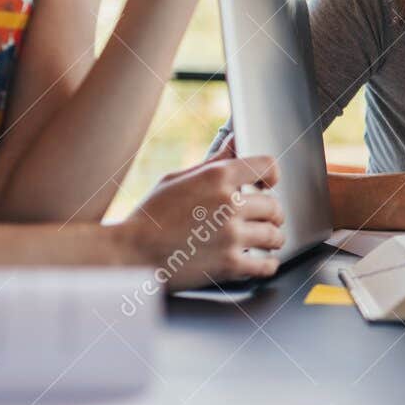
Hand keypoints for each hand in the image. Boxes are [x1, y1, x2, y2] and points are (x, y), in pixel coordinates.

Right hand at [120, 154, 285, 287]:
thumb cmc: (150, 216)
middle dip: (271, 214)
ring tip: (264, 241)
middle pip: (274, 205)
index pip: (268, 166)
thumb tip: (235, 140)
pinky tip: (260, 261)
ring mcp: (231, 235)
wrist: (130, 253)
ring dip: (272, 239)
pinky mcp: (230, 264)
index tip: (268, 187)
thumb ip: (213, 162)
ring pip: (274, 235)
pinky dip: (267, 264)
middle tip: (265, 220)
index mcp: (217, 177)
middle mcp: (228, 203)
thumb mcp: (177, 179)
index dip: (271, 176)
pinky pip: (266, 264)